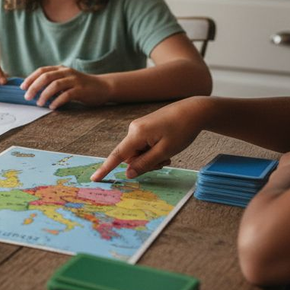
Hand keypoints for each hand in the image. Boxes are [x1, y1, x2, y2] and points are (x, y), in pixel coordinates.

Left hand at [21, 66, 110, 109]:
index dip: (31, 78)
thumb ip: (54, 82)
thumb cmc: (81, 86)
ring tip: (39, 103)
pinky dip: (57, 101)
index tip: (22, 87)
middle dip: (34, 87)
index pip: (42, 70)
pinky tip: (52, 107)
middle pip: (46, 77)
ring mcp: (74, 80)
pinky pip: (66, 95)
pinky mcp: (81, 90)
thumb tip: (35, 90)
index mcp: (61, 69)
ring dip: (44, 94)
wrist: (103, 87)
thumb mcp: (66, 80)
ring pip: (55, 85)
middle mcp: (67, 72)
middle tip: (28, 97)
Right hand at [90, 97, 207, 181]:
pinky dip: (153, 151)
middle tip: (165, 161)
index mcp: (136, 134)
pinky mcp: (145, 127)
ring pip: (138, 152)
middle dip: (145, 163)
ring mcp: (139, 127)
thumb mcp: (165, 151)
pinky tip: (166, 147)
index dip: (106, 168)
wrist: (194, 110)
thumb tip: (128, 174)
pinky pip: (143, 145)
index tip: (95, 179)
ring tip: (168, 153)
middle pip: (131, 156)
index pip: (117, 155)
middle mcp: (133, 129)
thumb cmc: (182, 130)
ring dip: (151, 158)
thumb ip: (145, 164)